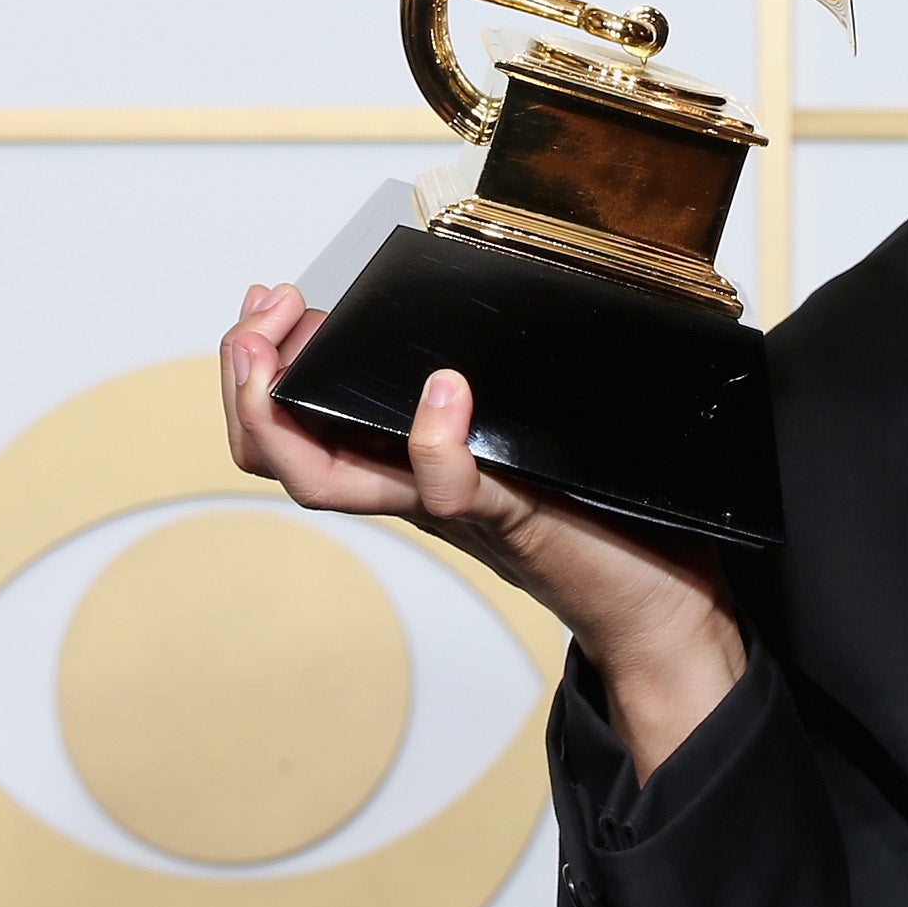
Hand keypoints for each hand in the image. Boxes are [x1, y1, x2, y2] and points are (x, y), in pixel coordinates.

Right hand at [221, 283, 744, 777]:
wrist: (662, 601)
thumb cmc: (596, 515)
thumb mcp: (518, 431)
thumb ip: (485, 386)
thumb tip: (463, 305)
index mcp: (402, 460)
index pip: (292, 425)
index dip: (255, 370)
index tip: (266, 306)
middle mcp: (410, 487)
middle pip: (283, 455)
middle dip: (246, 384)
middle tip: (259, 324)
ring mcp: (454, 507)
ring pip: (330, 479)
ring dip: (289, 414)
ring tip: (291, 348)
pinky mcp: (515, 518)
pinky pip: (453, 492)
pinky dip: (435, 446)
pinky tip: (441, 392)